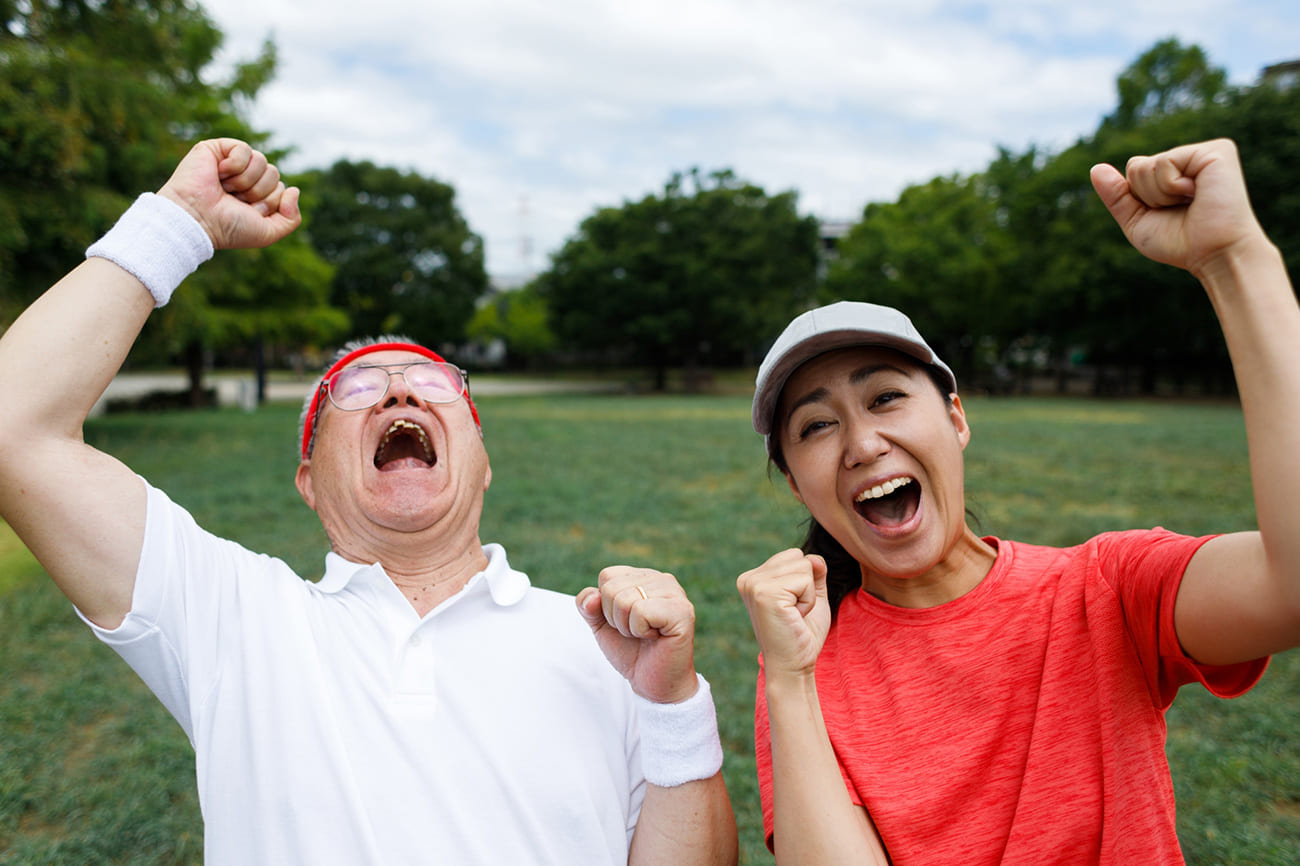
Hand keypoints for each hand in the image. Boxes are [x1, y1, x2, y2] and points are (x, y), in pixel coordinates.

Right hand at [158, 138, 300, 249]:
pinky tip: (218, 174)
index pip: (281, 189)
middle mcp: (246, 178)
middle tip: (235, 200)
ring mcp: (232, 162)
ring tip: (225, 188)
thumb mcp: (268, 233)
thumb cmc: (228, 228)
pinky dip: (234, 165)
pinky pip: (244, 149)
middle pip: (274, 174)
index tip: (247, 212)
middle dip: (258, 191)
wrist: (197, 219)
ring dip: (245, 181)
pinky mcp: (218, 149)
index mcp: (257, 196)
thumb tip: (294, 190)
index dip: (269, 203)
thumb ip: (291, 218)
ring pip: (262, 161)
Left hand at [576, 566, 698, 704]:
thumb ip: (588, 606)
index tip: (624, 621)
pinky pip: (641, 612)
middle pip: (612, 588)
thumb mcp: (602, 625)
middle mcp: (662, 579)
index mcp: (645, 577)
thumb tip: (592, 597)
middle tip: (636, 632)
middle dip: (615, 618)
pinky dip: (639, 630)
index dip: (605, 605)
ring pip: (624, 600)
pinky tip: (656, 637)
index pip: (607, 576)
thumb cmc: (632, 651)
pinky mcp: (682, 611)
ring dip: (627, 627)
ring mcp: (675, 593)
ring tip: (646, 635)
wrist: (653, 683)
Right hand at [736, 548, 830, 680]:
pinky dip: (809, 600)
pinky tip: (794, 617)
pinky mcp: (765, 593)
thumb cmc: (802, 635)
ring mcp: (754, 584)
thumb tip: (815, 558)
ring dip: (808, 593)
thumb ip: (814, 573)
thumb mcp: (811, 597)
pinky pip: (805, 580)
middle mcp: (748, 578)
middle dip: (807, 585)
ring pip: (803, 565)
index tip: (792, 608)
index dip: (804, 582)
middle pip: (798, 556)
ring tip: (794, 615)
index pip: (793, 555)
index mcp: (753, 578)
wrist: (793, 667)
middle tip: (794, 613)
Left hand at [1089, 138, 1267, 277]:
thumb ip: (1117, 196)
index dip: (1140, 198)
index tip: (1169, 212)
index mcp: (1178, 172)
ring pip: (1146, 165)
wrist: (1215, 254)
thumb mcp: (1138, 221)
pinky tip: (1197, 194)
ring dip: (1160, 194)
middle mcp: (1192, 157)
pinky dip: (1170, 186)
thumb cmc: (1181, 242)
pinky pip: (1164, 162)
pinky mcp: (1216, 150)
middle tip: (1181, 208)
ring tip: (1191, 202)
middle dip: (1147, 195)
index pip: (1134, 169)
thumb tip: (1095, 168)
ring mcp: (1205, 151)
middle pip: (1137, 165)